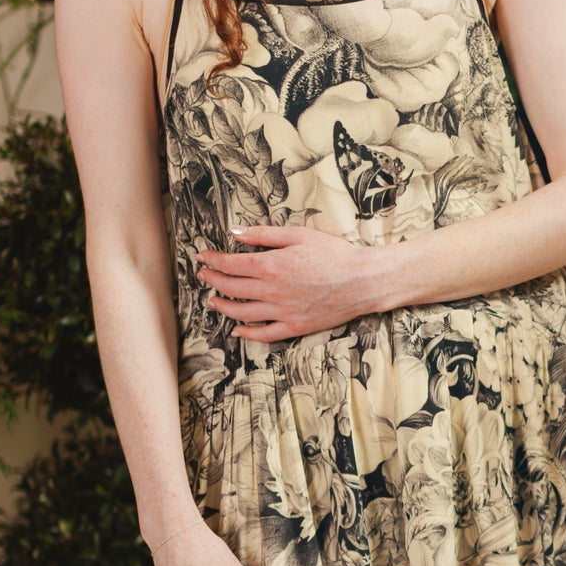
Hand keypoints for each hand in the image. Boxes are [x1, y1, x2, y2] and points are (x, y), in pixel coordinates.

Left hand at [196, 226, 385, 340]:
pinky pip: (264, 334)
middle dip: (212, 279)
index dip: (213, 259)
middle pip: (231, 287)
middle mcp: (271, 290)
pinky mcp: (294, 326)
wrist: (362, 280)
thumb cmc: (335, 254)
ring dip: (222, 306)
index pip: (231, 263)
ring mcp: (282, 311)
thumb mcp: (299, 235)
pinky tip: (237, 330)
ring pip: (241, 312)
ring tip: (212, 300)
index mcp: (271, 265)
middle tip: (203, 275)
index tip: (203, 256)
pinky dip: (247, 333)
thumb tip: (235, 231)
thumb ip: (264, 234)